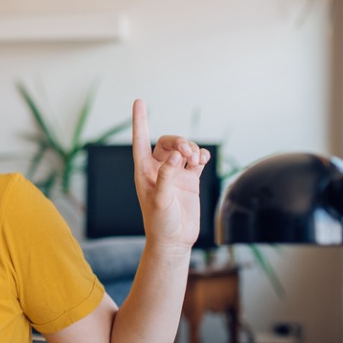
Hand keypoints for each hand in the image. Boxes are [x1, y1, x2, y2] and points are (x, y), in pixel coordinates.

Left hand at [130, 99, 209, 253]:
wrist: (175, 240)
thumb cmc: (161, 223)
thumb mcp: (161, 200)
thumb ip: (167, 177)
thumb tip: (176, 156)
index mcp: (144, 172)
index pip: (140, 140)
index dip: (140, 121)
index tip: (139, 101)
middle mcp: (158, 170)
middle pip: (167, 142)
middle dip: (178, 141)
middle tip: (187, 152)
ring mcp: (175, 174)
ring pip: (183, 149)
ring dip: (191, 148)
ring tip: (196, 158)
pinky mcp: (190, 180)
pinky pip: (196, 160)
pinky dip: (201, 155)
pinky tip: (203, 159)